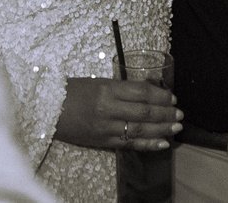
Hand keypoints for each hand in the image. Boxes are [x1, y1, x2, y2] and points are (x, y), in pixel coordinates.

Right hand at [52, 77, 181, 151]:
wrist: (47, 109)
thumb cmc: (72, 91)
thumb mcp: (97, 82)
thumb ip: (120, 87)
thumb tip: (147, 89)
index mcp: (107, 89)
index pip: (141, 93)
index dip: (160, 96)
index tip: (172, 97)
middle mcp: (109, 109)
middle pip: (144, 112)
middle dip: (165, 113)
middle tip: (179, 114)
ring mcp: (106, 128)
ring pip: (140, 129)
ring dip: (161, 129)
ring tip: (176, 127)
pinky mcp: (103, 142)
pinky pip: (129, 144)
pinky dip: (148, 144)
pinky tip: (162, 143)